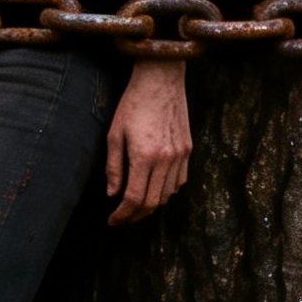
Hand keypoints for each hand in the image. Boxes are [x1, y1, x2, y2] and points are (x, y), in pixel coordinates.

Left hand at [106, 59, 190, 224]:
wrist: (161, 80)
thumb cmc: (133, 104)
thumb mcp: (114, 134)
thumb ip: (114, 167)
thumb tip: (113, 194)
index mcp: (144, 156)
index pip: (135, 198)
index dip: (123, 215)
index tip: (113, 221)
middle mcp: (166, 159)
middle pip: (153, 202)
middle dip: (136, 215)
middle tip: (123, 218)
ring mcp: (180, 155)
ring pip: (168, 194)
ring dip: (152, 204)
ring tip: (135, 205)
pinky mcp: (188, 149)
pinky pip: (180, 181)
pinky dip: (166, 191)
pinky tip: (154, 187)